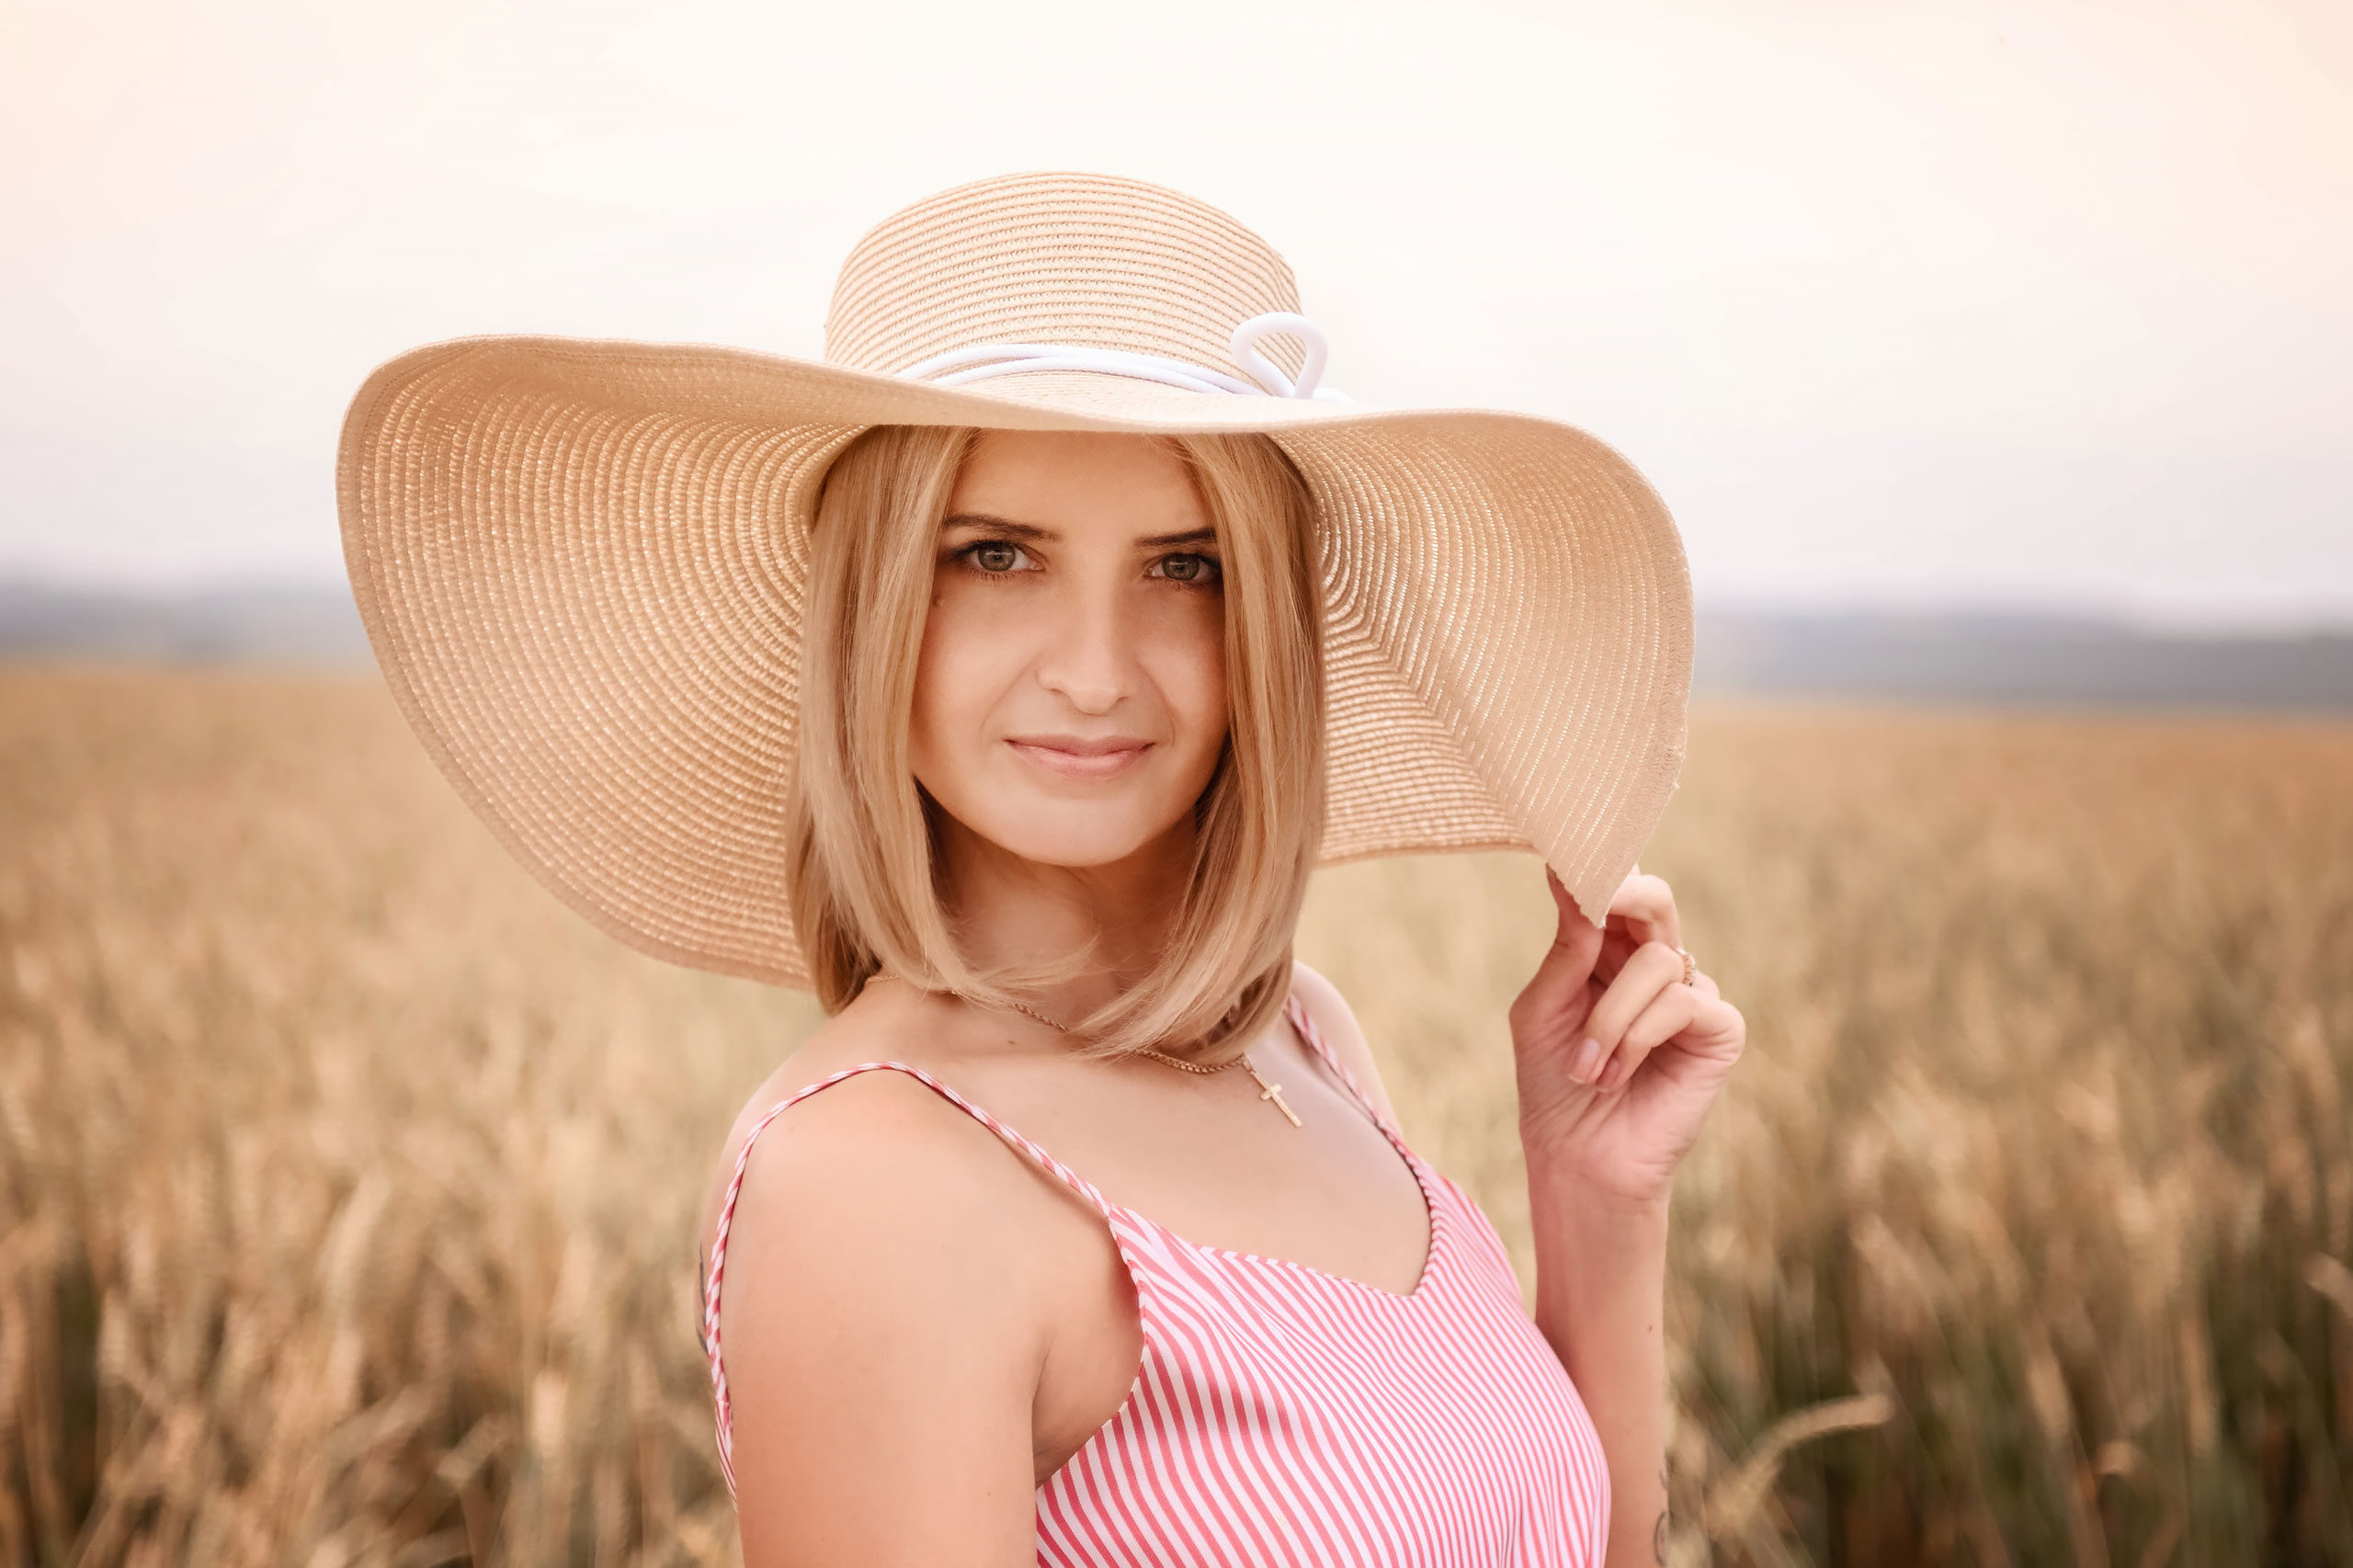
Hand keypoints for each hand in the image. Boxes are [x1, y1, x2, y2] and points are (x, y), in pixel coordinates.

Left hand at [1507, 866, 1745, 1212]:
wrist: (1578, 1158)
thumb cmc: (1553, 1083)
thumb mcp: (1543, 1008)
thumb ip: (1567, 947)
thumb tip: (1570, 875)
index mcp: (1609, 949)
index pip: (1616, 889)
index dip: (1600, 865)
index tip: (1566, 852)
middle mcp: (1655, 964)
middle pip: (1654, 898)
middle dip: (1621, 895)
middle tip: (1591, 902)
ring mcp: (1691, 994)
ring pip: (1655, 961)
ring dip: (1608, 1016)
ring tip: (1587, 1067)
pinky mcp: (1720, 1031)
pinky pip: (1681, 1002)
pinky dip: (1637, 1036)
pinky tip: (1616, 1074)